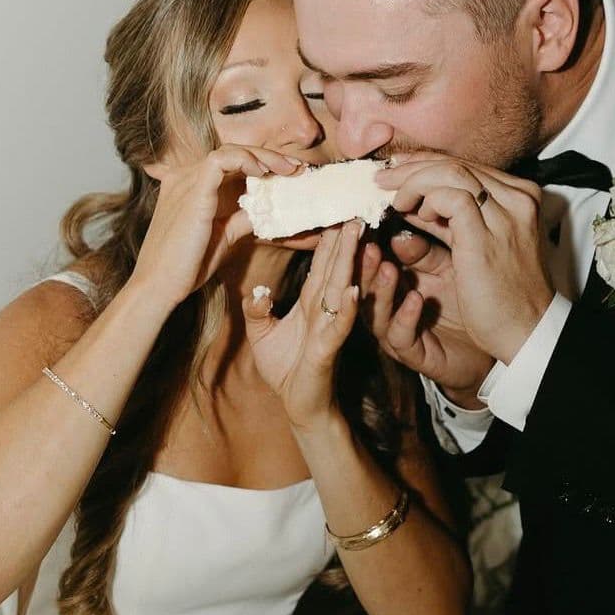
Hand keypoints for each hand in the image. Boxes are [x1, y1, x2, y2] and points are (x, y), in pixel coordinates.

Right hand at [131, 146, 302, 309]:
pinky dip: (246, 159)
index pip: (228, 163)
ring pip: (230, 151)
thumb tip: (262, 211)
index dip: (260, 162)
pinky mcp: (193, 188)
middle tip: (296, 167)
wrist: (161, 286)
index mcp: (189, 187)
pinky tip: (263, 172)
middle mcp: (185, 177)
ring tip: (287, 168)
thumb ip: (240, 219)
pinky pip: (222, 159)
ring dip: (263, 156)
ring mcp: (187, 180)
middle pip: (232, 153)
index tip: (289, 173)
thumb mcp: (223, 236)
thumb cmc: (186, 266)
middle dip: (269, 157)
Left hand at [244, 220, 362, 428]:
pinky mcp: (326, 349)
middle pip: (335, 268)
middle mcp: (324, 310)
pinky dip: (345, 309)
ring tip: (358, 236)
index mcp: (311, 302)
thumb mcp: (263, 335)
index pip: (320, 264)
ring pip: (342, 289)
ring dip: (351, 264)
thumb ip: (258, 310)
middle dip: (344, 239)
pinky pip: (337, 326)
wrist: (297, 406)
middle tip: (353, 208)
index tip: (332, 209)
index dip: (326, 238)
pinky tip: (351, 291)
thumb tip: (256, 291)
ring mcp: (328, 327)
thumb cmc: (286, 370)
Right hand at [360, 230, 492, 402]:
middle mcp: (386, 309)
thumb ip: (424, 252)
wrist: (489, 345)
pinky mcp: (414, 354)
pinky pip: (401, 336)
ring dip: (380, 289)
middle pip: (364, 286)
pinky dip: (405, 317)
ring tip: (388, 268)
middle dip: (363, 265)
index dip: (363, 244)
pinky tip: (415, 299)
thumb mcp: (444, 268)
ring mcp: (396, 333)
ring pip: (375, 313)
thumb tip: (399, 234)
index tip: (362, 222)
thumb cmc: (461, 303)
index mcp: (390, 285)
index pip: (370, 263)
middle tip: (366, 242)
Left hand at [374, 153, 553, 364]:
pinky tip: (413, 214)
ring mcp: (506, 213)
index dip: (427, 165)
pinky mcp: (487, 233)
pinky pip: (449, 197)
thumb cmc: (503, 295)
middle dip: (414, 168)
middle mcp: (518, 198)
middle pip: (458, 164)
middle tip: (383, 178)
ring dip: (413, 182)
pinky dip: (425, 200)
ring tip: (392, 198)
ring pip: (451, 173)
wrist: (527, 331)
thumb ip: (449, 220)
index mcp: (520, 197)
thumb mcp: (476, 245)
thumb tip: (412, 201)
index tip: (398, 173)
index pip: (467, 166)